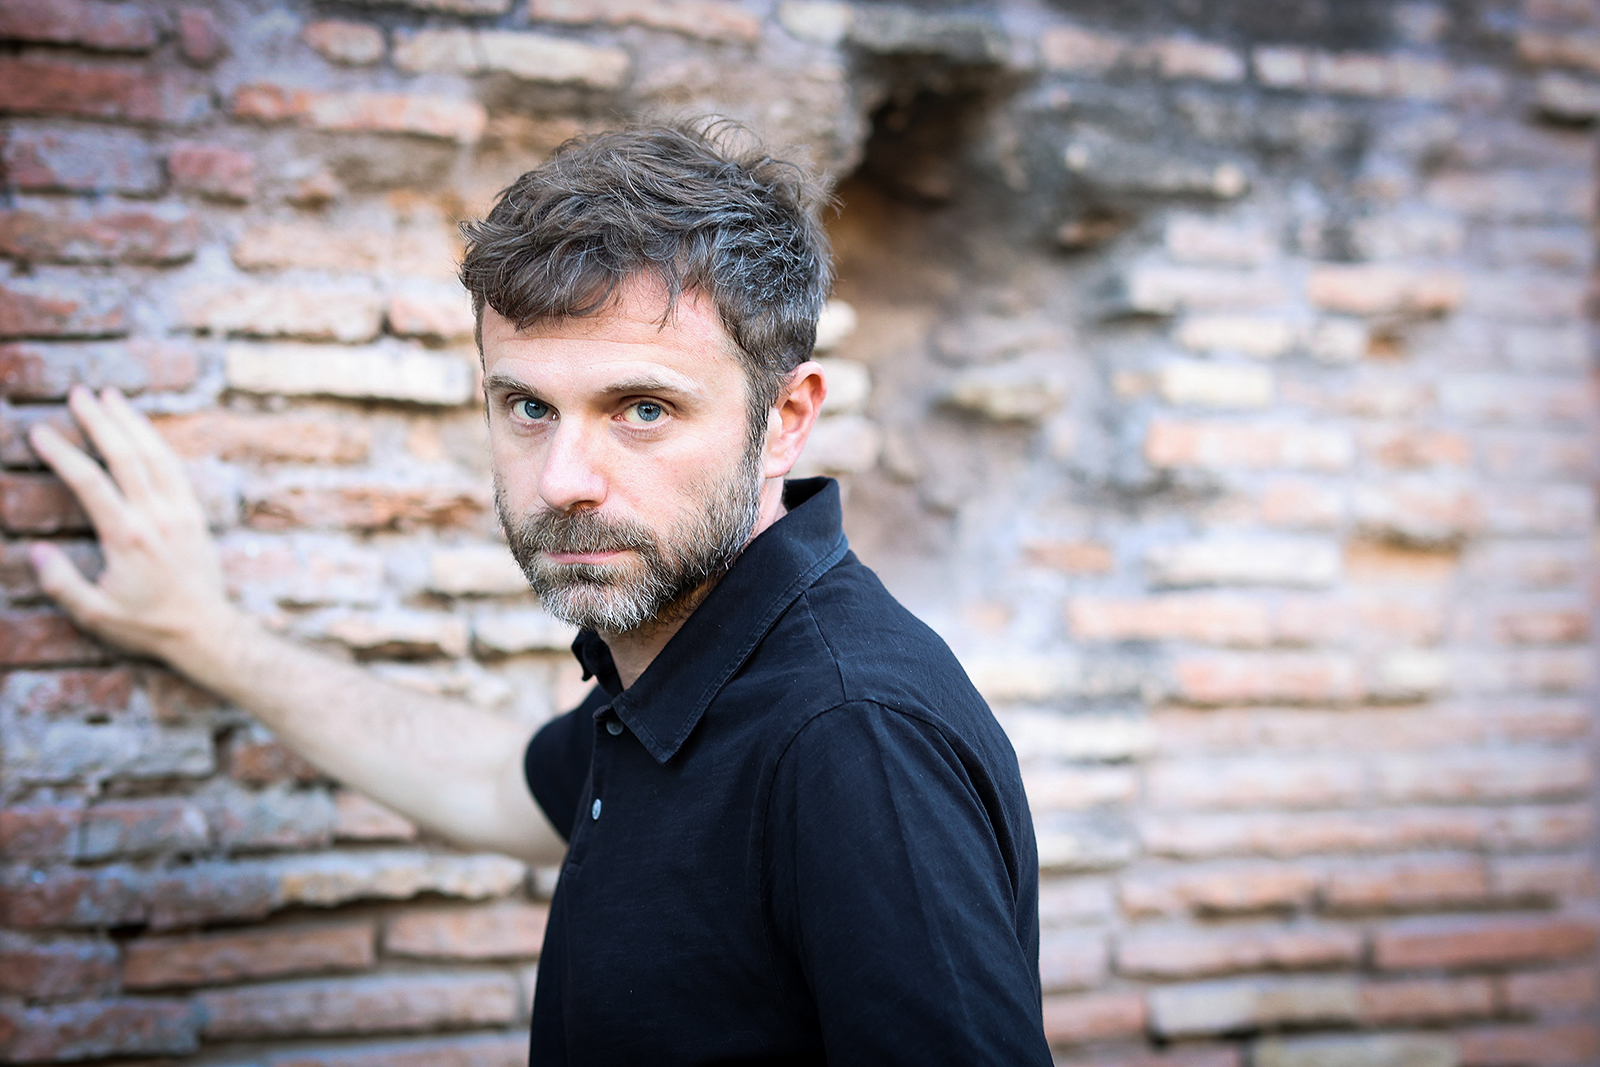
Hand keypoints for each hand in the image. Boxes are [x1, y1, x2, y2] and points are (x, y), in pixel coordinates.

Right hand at [28, 386, 238, 664]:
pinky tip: (142, 430)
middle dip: (99, 421)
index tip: (39, 433)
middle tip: (77, 393)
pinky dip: (157, 443)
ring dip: (131, 422)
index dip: (61, 454)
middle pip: (125, 456)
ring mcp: (179, 512)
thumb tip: (35, 550)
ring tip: (109, 396)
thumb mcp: (95, 614)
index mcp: (127, 537)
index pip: (88, 482)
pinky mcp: (194, 515)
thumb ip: (61, 583)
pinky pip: (175, 469)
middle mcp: (155, 517)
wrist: (205, 630)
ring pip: (155, 455)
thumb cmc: (148, 625)